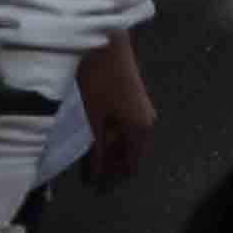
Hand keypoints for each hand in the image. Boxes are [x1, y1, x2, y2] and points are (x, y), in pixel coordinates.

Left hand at [74, 37, 156, 187]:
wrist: (106, 43)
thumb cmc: (99, 81)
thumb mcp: (94, 120)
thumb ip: (97, 151)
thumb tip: (96, 178)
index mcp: (141, 130)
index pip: (132, 166)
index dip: (114, 180)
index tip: (94, 190)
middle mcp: (146, 122)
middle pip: (131, 154)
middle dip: (111, 167)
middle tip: (87, 177)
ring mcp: (141, 110)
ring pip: (126, 141)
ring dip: (109, 151)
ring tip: (86, 159)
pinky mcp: (131, 100)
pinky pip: (123, 128)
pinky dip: (110, 137)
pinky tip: (93, 138)